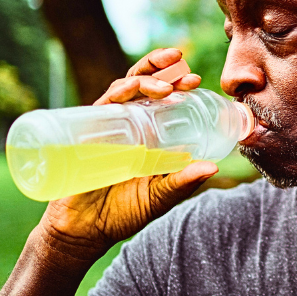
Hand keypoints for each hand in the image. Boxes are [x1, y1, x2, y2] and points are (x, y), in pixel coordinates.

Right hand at [39, 49, 217, 258]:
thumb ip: (183, 182)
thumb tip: (213, 167)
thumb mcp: (160, 197)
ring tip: (165, 86)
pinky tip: (129, 90)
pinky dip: (116, 95)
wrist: (83, 231)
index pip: (165, 100)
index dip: (178, 84)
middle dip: (160, 68)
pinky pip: (101, 107)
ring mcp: (108, 127)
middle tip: (180, 64)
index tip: (196, 80)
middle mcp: (129, 125)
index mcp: (150, 134)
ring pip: (124, 89)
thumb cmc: (123, 212)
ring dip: (144, 78)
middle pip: (144, 85)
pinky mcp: (87, 133)